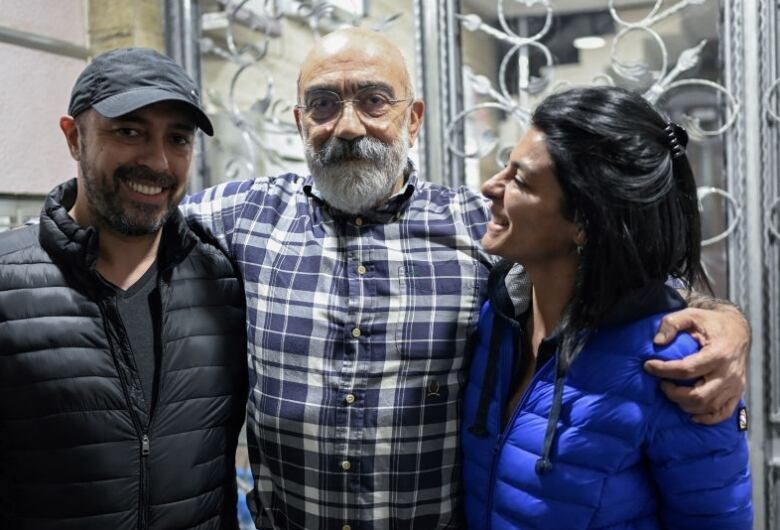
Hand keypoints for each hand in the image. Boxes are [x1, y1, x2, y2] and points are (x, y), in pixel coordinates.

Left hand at [643, 305, 749, 424]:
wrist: (737, 329)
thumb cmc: (710, 323)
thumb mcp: (690, 315)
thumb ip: (672, 324)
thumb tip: (657, 342)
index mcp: (718, 354)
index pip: (686, 369)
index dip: (663, 370)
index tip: (648, 366)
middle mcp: (729, 373)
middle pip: (698, 395)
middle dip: (674, 393)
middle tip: (661, 384)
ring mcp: (735, 385)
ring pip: (707, 406)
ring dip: (685, 404)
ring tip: (672, 392)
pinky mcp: (737, 392)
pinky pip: (722, 413)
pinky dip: (706, 418)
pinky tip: (690, 413)